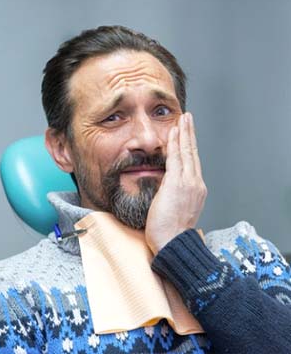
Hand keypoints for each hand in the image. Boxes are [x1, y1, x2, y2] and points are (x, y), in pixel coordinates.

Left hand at [145, 112, 206, 253]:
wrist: (172, 244)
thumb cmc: (171, 233)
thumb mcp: (177, 210)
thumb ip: (174, 195)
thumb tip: (166, 188)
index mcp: (196, 190)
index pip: (193, 163)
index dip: (190, 147)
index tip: (187, 136)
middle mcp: (196, 184)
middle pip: (193, 153)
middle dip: (190, 134)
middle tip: (189, 118)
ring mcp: (188, 182)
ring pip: (187, 152)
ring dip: (184, 133)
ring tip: (184, 118)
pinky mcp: (177, 183)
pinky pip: (176, 158)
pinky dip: (175, 143)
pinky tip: (173, 131)